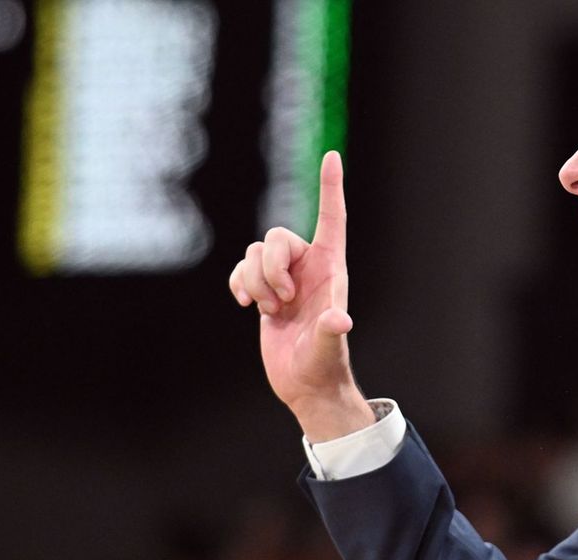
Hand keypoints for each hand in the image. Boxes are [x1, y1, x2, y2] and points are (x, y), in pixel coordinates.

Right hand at [230, 152, 374, 440]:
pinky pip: (240, 269)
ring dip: (254, 281)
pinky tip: (246, 306)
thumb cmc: (324, 367)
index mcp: (330, 270)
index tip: (331, 156)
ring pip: (254, 253)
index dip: (331, 188)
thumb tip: (339, 320)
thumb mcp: (328, 350)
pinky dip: (238, 284)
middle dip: (269, 267)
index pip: (332, 220)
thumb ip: (331, 333)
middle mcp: (307, 268)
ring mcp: (283, 280)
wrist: (305, 385)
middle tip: (282, 302)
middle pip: (277, 237)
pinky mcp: (262, 292)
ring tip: (269, 311)